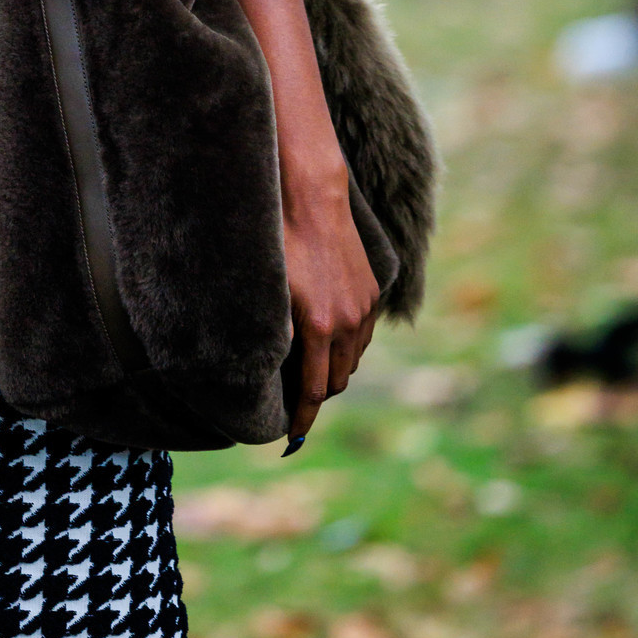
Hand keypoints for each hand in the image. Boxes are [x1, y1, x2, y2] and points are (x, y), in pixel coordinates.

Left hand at [280, 150, 379, 447]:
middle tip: (292, 400)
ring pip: (352, 359)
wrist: (311, 199)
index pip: (311, 391)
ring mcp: (364, 308)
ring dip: (332, 371)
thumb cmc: (277, 241)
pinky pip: (363, 335)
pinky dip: (347, 347)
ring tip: (308, 372)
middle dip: (315, 396)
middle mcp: (347, 324)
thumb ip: (271, 331)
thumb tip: (265, 366)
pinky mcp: (372, 292)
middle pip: (335, 381)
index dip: (301, 419)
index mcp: (318, 328)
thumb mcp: (265, 290)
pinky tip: (329, 341)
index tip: (291, 439)